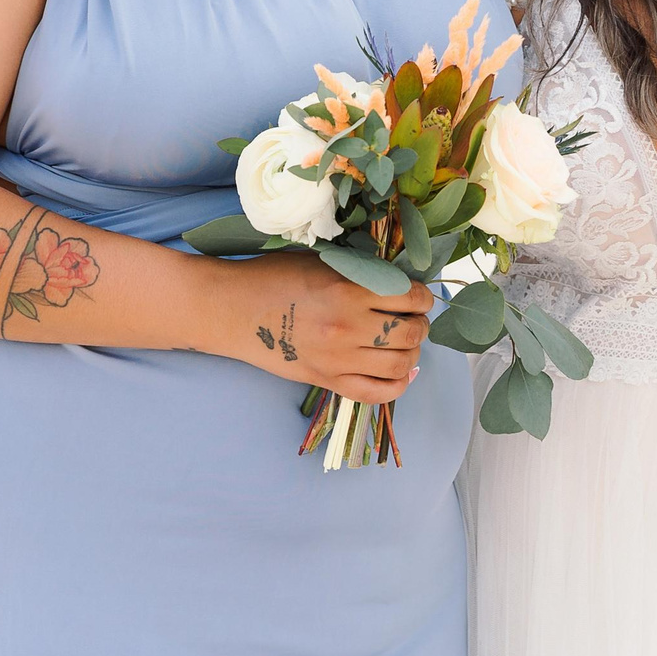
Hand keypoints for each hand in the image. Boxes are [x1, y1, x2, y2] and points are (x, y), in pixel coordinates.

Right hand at [223, 251, 434, 402]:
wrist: (233, 309)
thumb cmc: (275, 277)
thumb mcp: (324, 261)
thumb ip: (362, 273)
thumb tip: (401, 283)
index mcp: (348, 290)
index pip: (410, 297)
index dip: (423, 297)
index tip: (420, 297)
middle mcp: (347, 327)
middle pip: (410, 333)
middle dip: (420, 325)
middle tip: (414, 319)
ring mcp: (338, 359)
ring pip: (400, 365)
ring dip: (412, 353)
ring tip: (405, 343)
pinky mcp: (326, 381)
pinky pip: (375, 394)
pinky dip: (397, 386)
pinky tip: (400, 374)